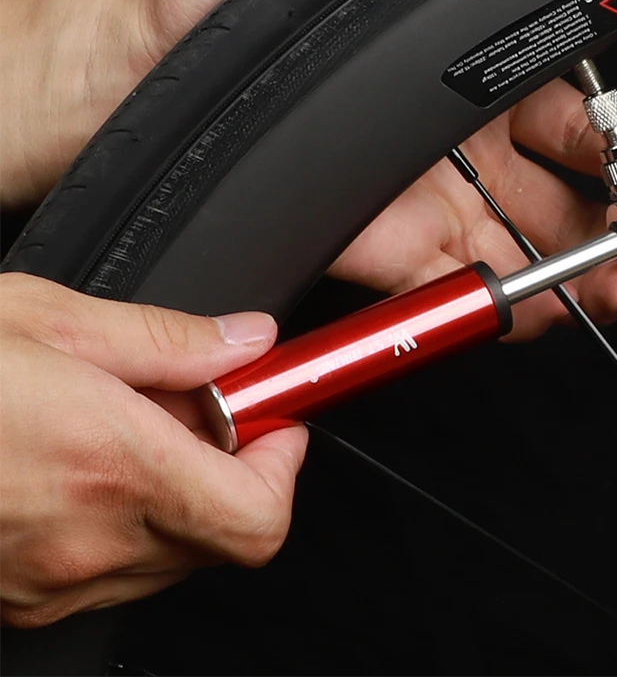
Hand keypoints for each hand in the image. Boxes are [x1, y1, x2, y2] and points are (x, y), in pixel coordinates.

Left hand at [0, 0, 616, 332]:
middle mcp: (450, 147)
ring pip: (522, 247)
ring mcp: (420, 204)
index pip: (561, 116)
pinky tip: (556, 308)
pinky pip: (458, 288)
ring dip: (585, 271)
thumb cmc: (231, 4)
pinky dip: (510, 305)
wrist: (155, 74)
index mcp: (453, 78)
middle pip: (560, 192)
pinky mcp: (382, 252)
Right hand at [0, 273, 306, 627]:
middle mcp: (89, 540)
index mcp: (112, 464)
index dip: (285, 468)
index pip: (258, 514)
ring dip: (184, 495)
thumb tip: (245, 340)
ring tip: (137, 432)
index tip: (278, 422)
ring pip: (175, 554)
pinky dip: (130, 521)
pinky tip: (91, 468)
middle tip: (206, 413)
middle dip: (237, 470)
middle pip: (226, 534)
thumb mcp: (53, 322)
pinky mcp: (22, 600)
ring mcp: (53, 583)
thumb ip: (170, 340)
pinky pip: (116, 570)